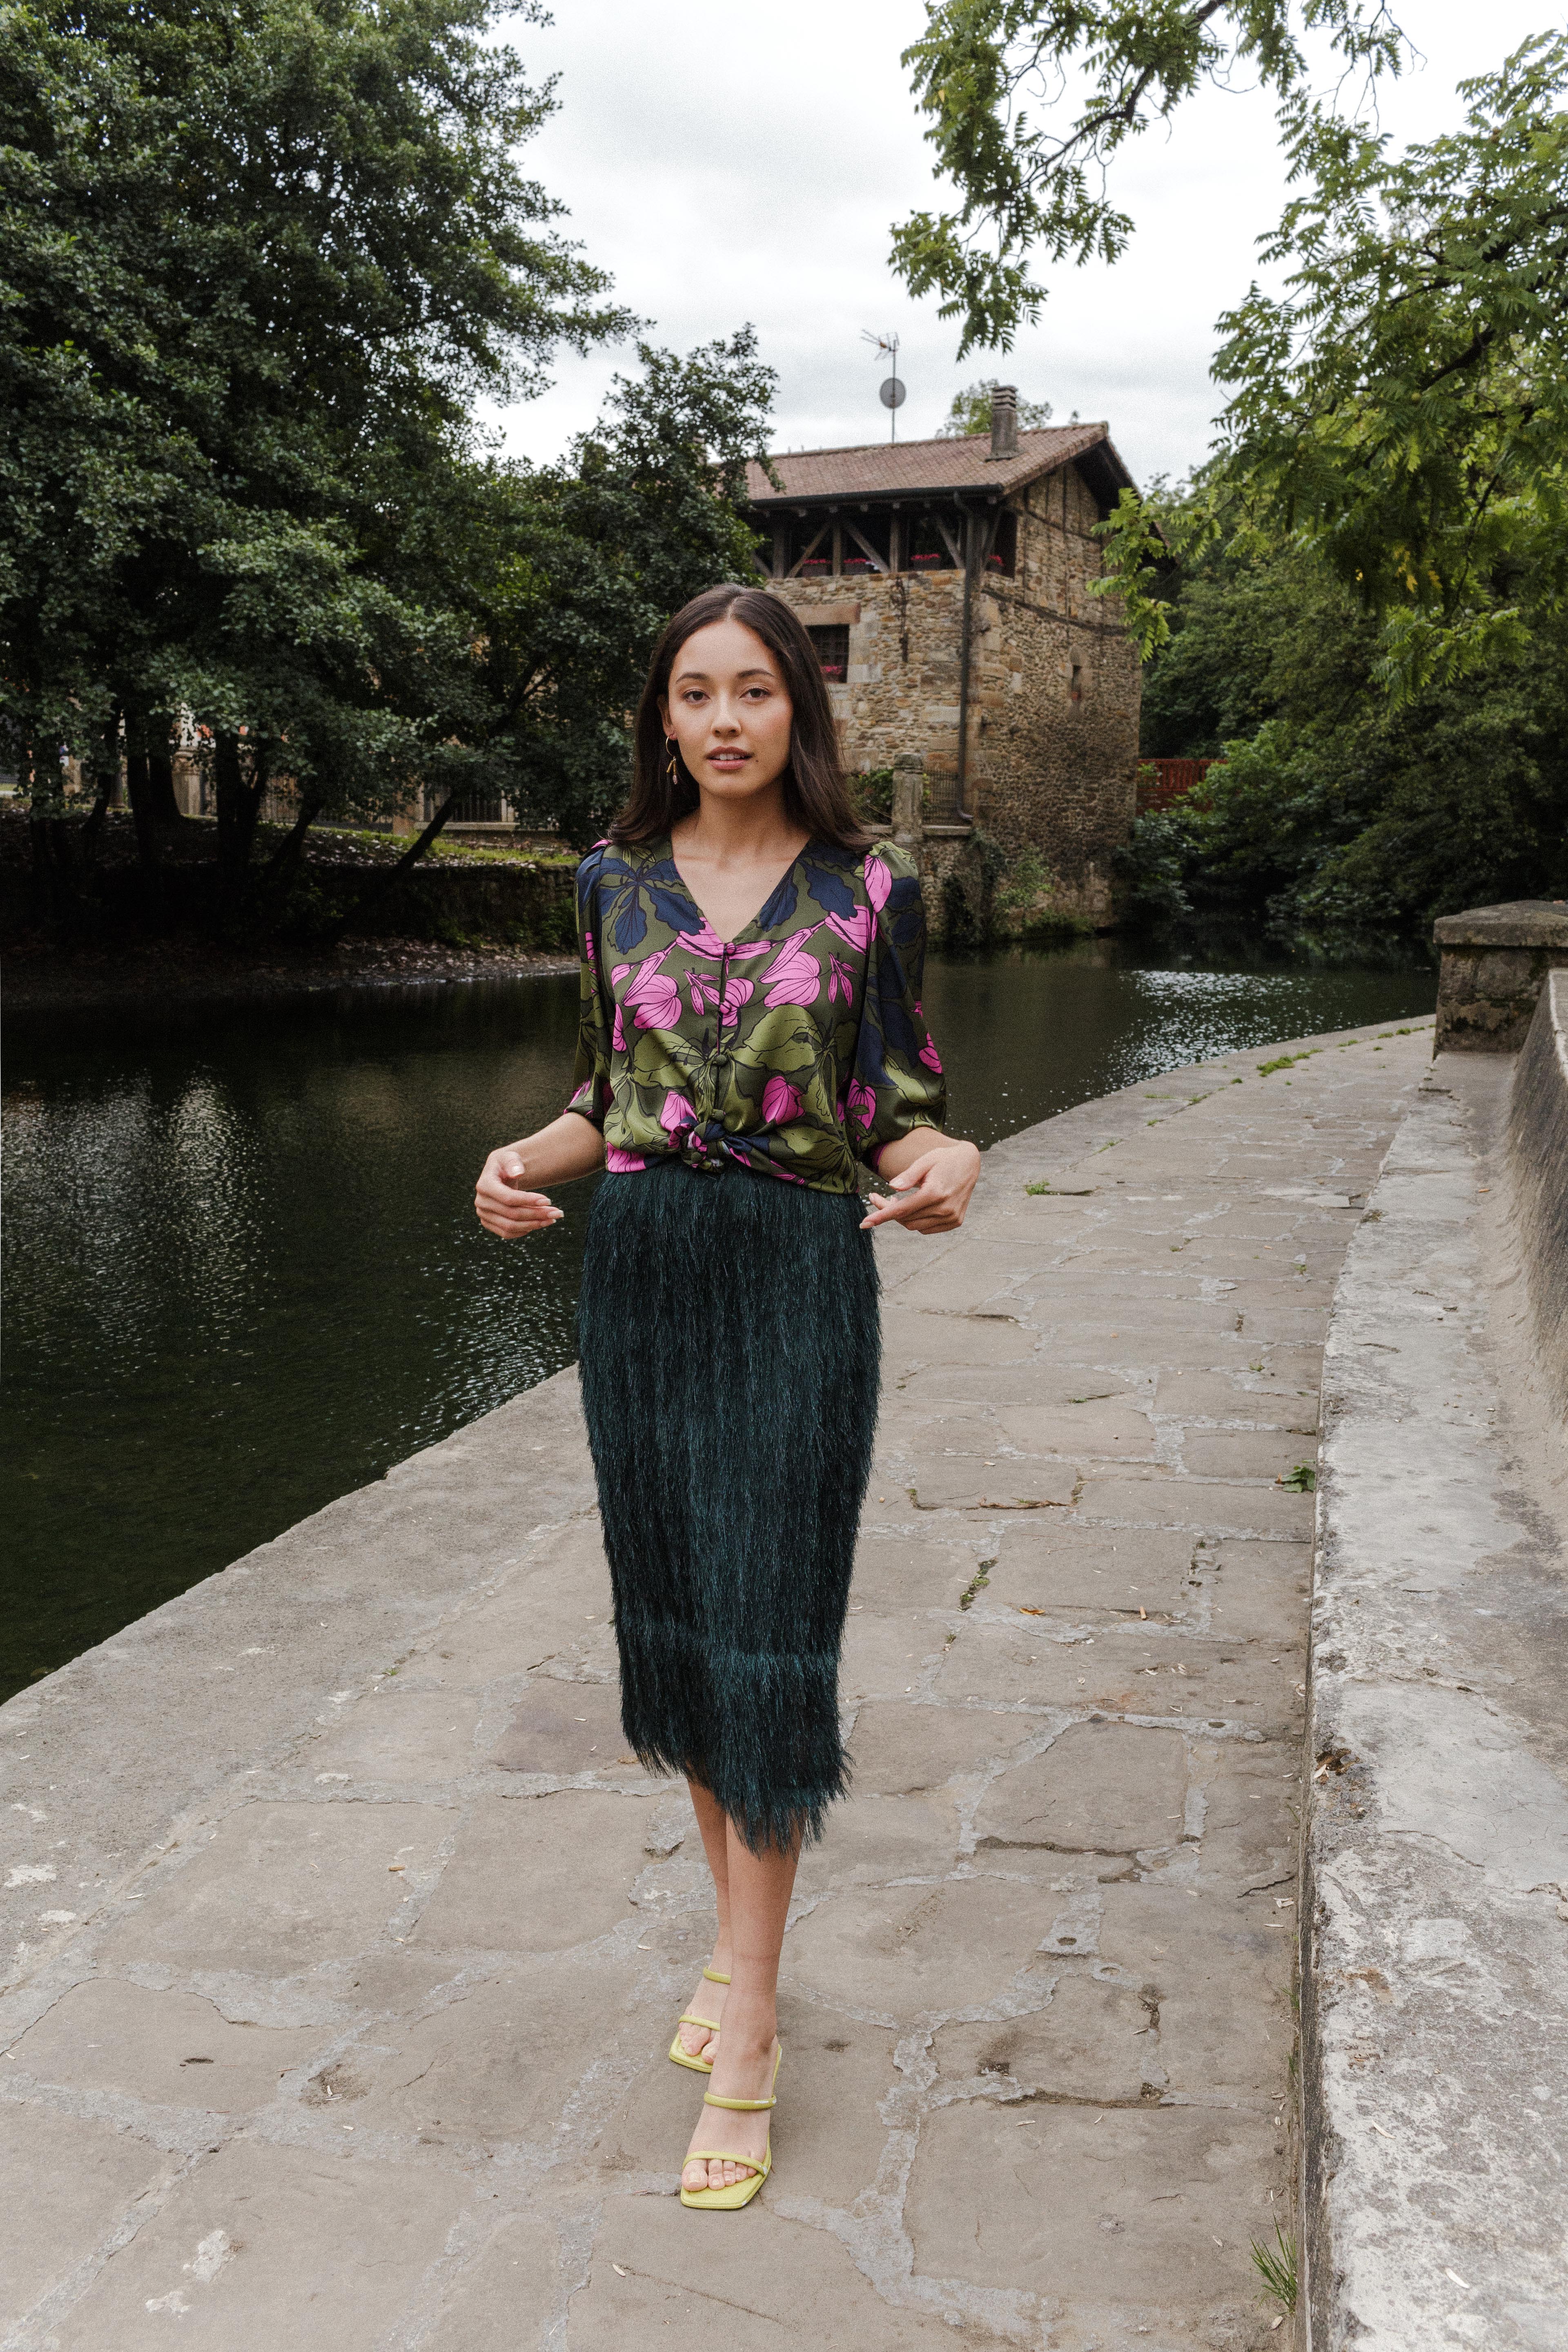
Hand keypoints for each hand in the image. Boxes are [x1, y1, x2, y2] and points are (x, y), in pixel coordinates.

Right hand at [475, 1147, 564, 1238]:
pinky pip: (506, 1233)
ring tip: (552, 1219)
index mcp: (484, 1185)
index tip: (548, 1200)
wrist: (499, 1174)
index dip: (529, 1201)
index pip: (508, 1198)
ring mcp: (483, 1214)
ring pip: (510, 1226)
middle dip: (537, 1214)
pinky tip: (539, 1223)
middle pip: (512, 1214)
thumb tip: (518, 1172)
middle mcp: (481, 1202)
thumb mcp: (510, 1157)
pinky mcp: (488, 1223)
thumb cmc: (506, 1164)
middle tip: (557, 1212)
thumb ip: (513, 1162)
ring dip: (534, 1224)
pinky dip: (524, 1231)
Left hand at [859, 1140, 980, 1234]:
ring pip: (915, 1226)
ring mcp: (951, 1217)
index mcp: (935, 1193)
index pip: (901, 1210)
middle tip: (877, 1197)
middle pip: (905, 1219)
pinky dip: (916, 1221)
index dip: (881, 1216)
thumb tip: (892, 1187)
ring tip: (896, 1200)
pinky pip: (927, 1228)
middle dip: (887, 1211)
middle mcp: (944, 1208)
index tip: (863, 1223)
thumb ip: (908, 1175)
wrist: (970, 1163)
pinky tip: (914, 1207)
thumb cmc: (944, 1159)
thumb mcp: (925, 1161)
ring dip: (902, 1217)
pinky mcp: (955, 1221)